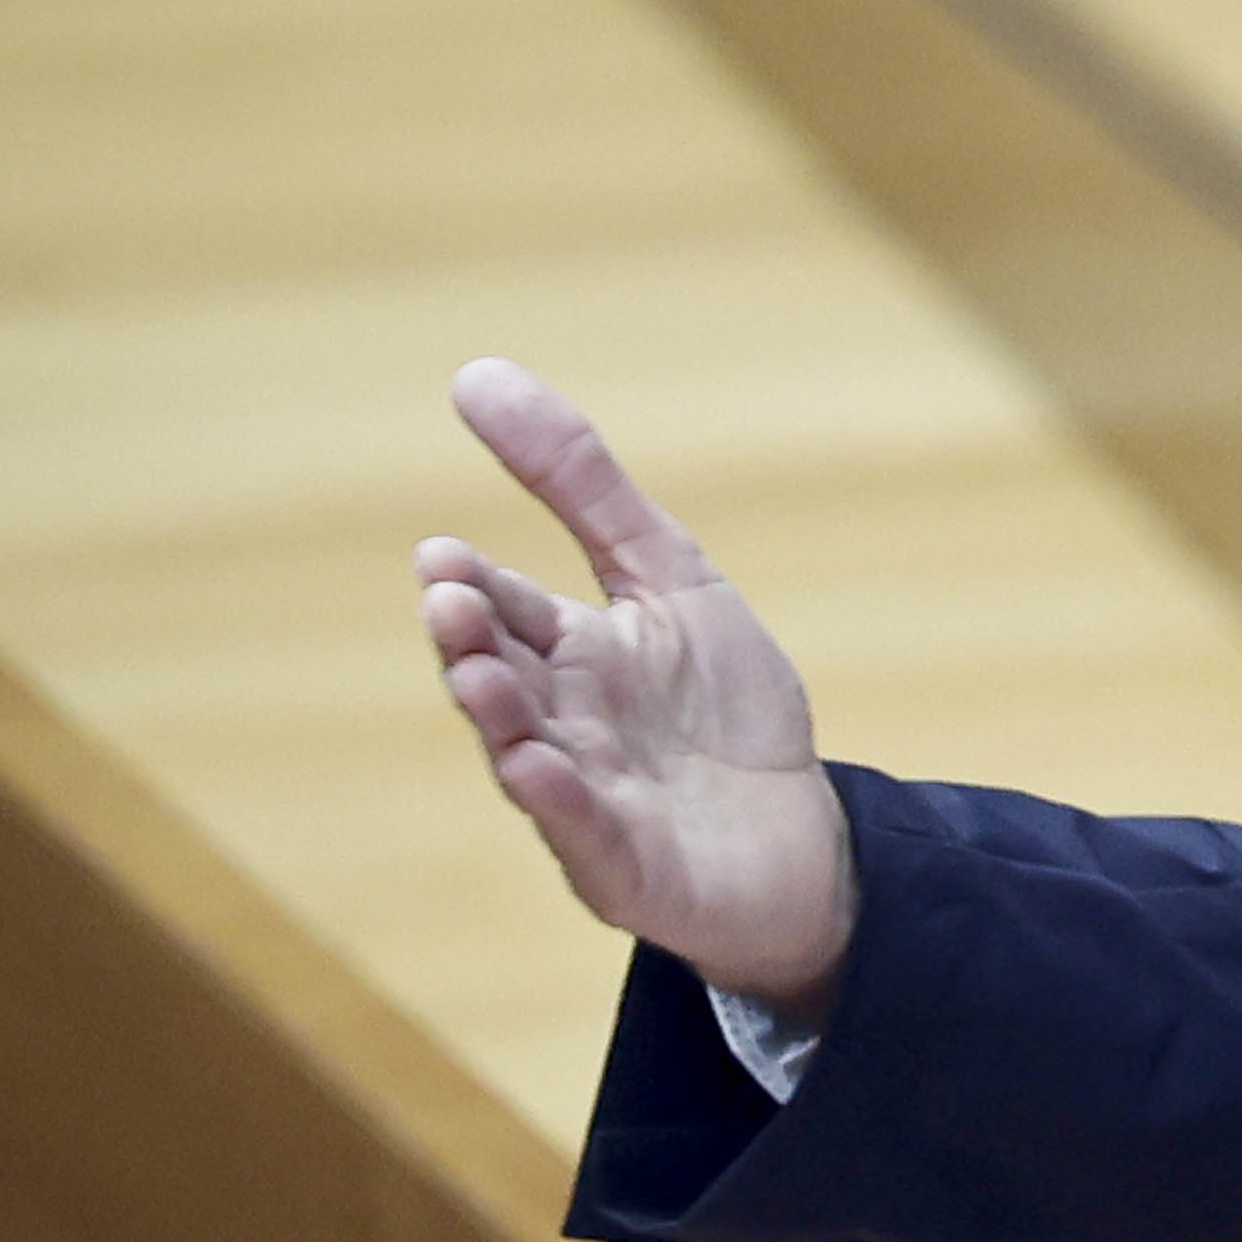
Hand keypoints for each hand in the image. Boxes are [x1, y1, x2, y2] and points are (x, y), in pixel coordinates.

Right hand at [414, 359, 855, 1012]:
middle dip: (471, 641)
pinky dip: (561, 803)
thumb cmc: (725, 709)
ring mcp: (586, 800)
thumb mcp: (673, 579)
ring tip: (477, 675)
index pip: (505, 608)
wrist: (800, 838)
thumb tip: (477, 373)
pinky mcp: (626, 867)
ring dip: (498, 716)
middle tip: (448, 598)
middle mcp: (560, 725)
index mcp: (568, 655)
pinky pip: (584, 834)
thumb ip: (585, 488)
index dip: (472, 584)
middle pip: (501, 677)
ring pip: (525, 754)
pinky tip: (542, 768)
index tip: (441, 555)